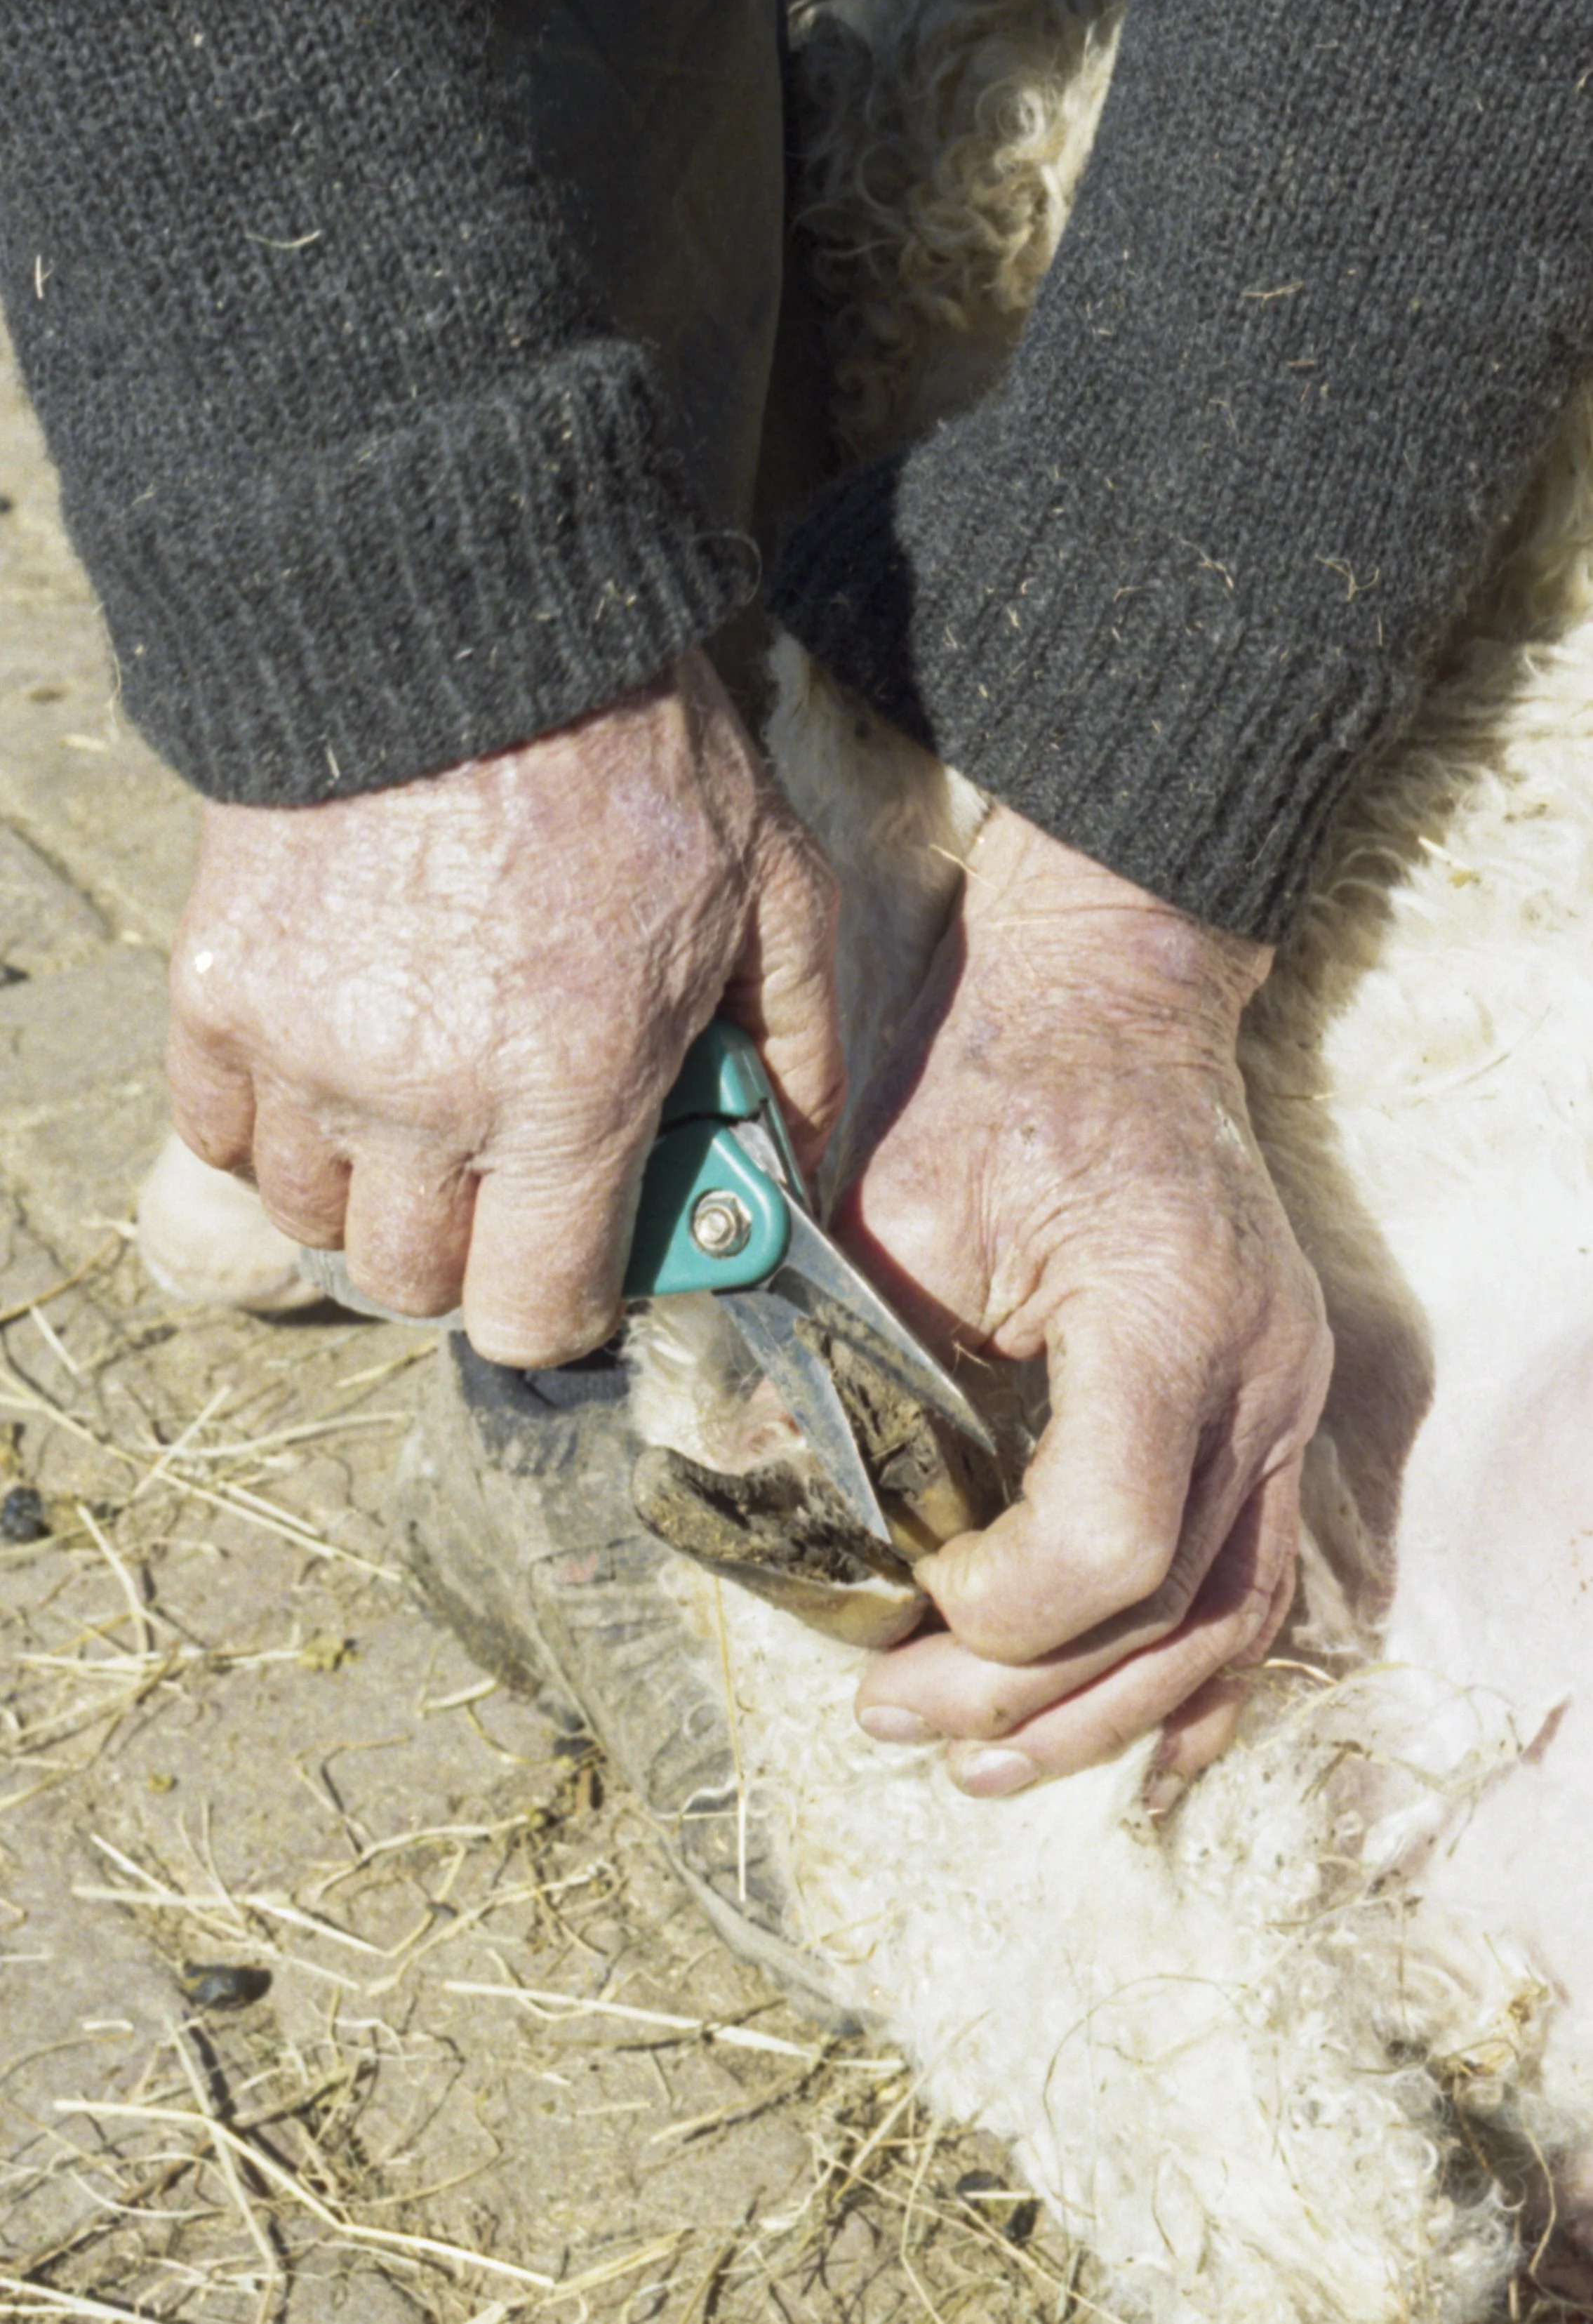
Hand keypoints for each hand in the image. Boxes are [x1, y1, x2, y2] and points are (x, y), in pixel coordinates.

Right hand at [166, 650, 842, 1361]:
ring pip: (311, 1218)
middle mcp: (425, 1103)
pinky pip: (217, 1132)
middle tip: (503, 1181)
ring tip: (417, 1115)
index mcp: (569, 1095)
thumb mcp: (775, 892)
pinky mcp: (218, 993)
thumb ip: (798, 1048)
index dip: (562, 1312)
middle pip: (412, 1285)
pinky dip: (272, 1124)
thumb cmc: (637, 753)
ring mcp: (305, 1053)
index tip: (575, 1269)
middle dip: (467, 1256)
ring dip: (369, 1193)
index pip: (532, 1317)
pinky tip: (332, 1067)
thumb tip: (796, 1165)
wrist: (469, 616)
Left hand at [840, 805, 1331, 1794]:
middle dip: (1022, 1696)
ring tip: (985, 1767)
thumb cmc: (994, 1078)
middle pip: (1165, 1610)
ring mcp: (1286, 1391)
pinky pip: (1263, 1580)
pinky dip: (1199, 1677)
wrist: (1114, 990)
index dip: (998, 1617)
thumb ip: (849, 1362)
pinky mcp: (1276, 1400)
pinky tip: (1143, 1752)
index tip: (901, 1600)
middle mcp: (1257, 1370)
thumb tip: (768, 1502)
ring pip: (1227, 1620)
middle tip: (891, 1718)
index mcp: (1165, 1315)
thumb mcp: (894, 1204)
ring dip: (1107, 1714)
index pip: (1110, 1546)